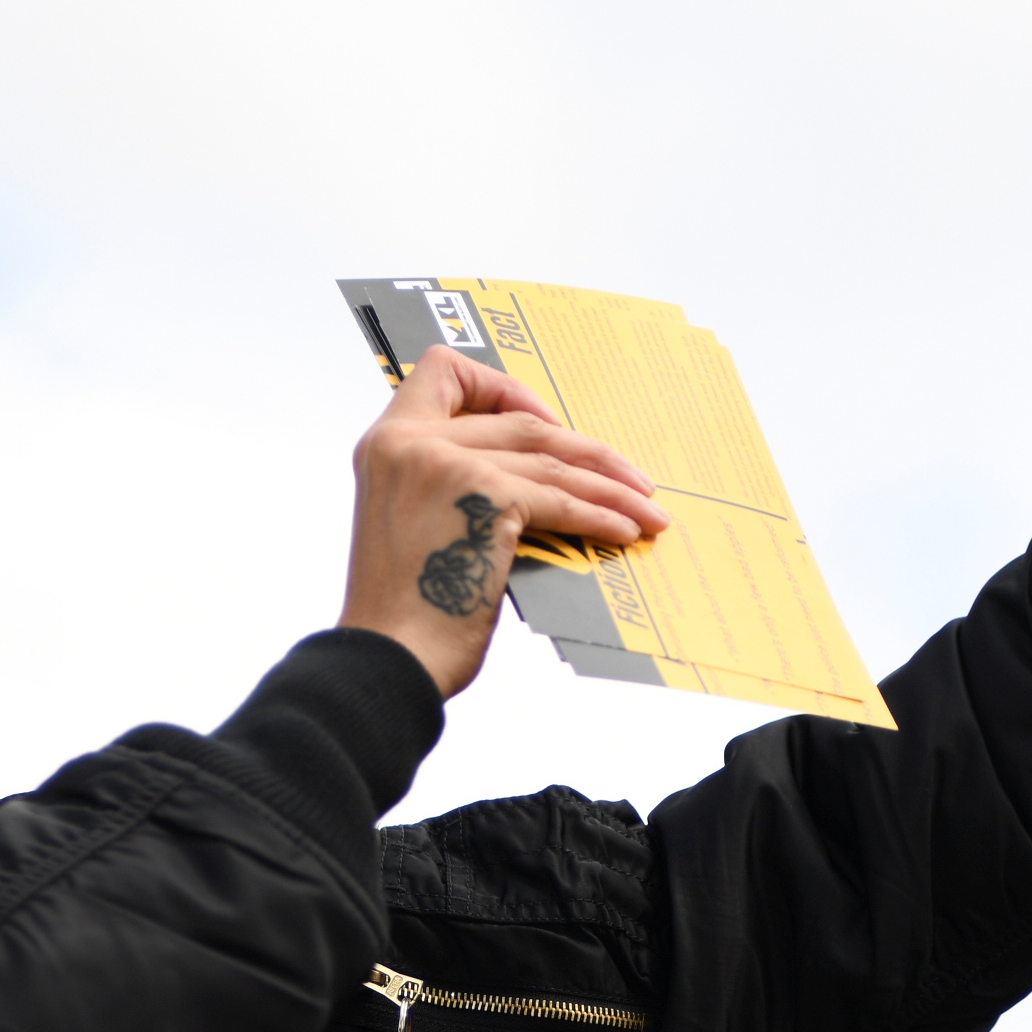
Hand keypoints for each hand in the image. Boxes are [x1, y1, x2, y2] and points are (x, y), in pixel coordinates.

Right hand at [340, 347, 667, 697]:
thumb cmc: (402, 614)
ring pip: (550, 458)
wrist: (388, 659)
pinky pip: (561, 499)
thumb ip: (450, 487)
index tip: (538, 419)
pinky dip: (600, 516)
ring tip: (646, 510)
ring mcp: (445, 463)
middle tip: (627, 478)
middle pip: (519, 421)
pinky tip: (624, 530)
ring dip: (609, 486)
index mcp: (386, 444)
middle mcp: (410, 442)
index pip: (442, 372)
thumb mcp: (412, 525)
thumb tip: (531, 482)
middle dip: (584, 450)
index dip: (500, 387)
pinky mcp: (484, 496)